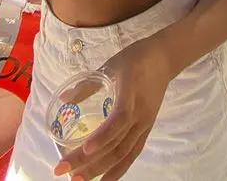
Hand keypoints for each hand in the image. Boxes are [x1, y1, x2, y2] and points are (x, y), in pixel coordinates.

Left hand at [54, 36, 171, 180]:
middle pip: (117, 143)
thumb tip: (63, 99)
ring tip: (78, 180)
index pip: (119, 120)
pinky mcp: (147, 128)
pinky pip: (133, 153)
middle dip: (90, 161)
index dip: (103, 136)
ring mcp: (145, 123)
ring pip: (124, 153)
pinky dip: (119, 169)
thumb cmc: (135, 58)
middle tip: (63, 170)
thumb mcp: (110, 65)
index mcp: (130, 93)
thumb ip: (87, 84)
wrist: (164, 59)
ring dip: (101, 169)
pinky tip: (104, 179)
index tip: (84, 150)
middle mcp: (140, 113)